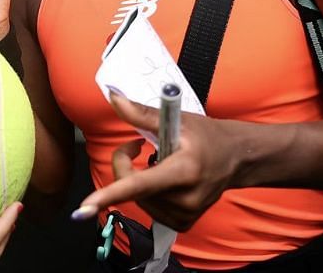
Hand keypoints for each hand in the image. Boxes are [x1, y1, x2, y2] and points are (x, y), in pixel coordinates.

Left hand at [72, 94, 242, 230]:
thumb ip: (141, 113)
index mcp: (184, 171)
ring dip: (136, 180)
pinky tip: (163, 181)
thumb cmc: (207, 137)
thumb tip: (113, 98)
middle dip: (124, 165)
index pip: (139, 185)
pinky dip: (148, 194)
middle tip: (136, 146)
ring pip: (137, 199)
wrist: (238, 159)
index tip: (84, 207)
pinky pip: (149, 208)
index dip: (109, 194)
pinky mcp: (183, 223)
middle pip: (131, 188)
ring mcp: (185, 215)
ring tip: (156, 162)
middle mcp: (185, 198)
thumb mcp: (177, 120)